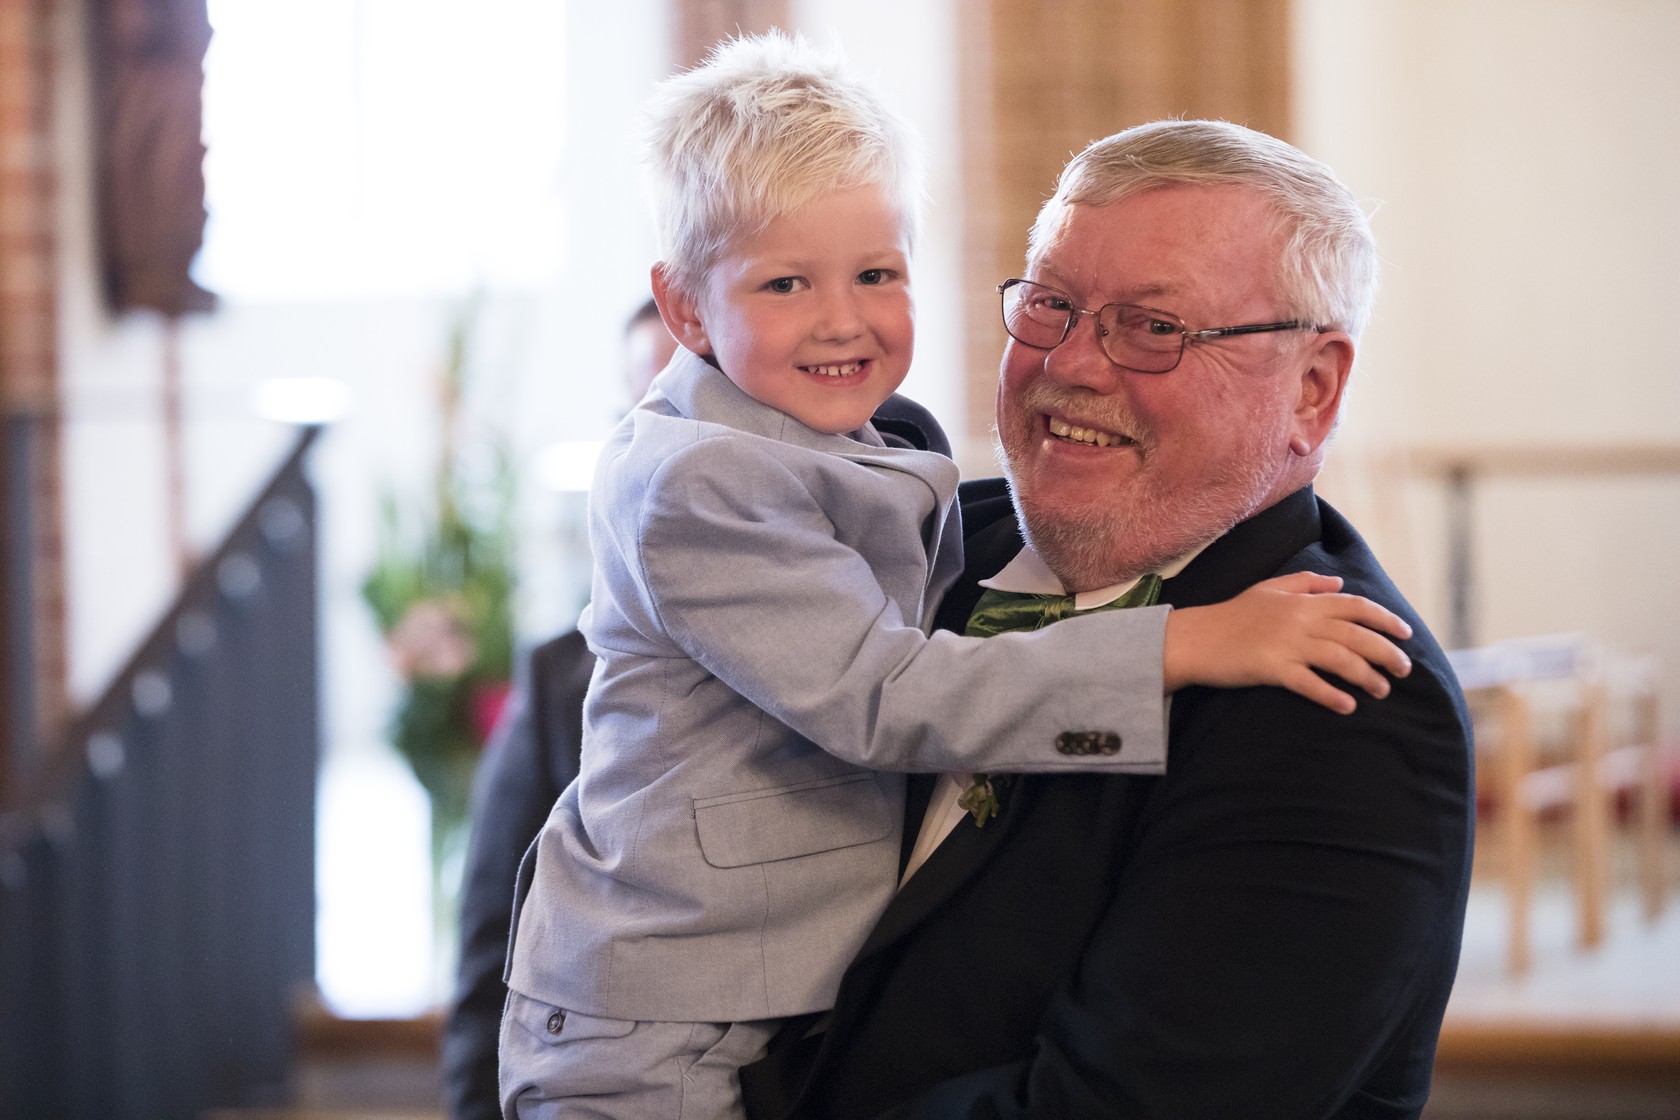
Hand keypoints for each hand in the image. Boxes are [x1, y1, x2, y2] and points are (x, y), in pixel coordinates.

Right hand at [1162, 572, 1412, 713]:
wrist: (1195, 638)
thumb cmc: (1232, 614)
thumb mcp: (1269, 589)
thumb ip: (1306, 583)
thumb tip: (1339, 583)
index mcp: (1302, 601)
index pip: (1355, 605)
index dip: (1385, 619)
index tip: (1406, 633)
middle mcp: (1300, 620)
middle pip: (1356, 634)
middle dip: (1387, 652)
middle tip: (1405, 670)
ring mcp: (1286, 645)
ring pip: (1340, 659)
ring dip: (1367, 677)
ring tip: (1382, 691)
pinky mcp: (1272, 669)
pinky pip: (1309, 683)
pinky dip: (1332, 695)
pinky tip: (1347, 706)